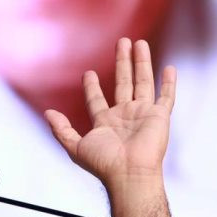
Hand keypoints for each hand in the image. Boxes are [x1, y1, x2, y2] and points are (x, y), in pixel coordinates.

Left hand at [44, 38, 175, 187]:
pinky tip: (169, 68)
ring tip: (139, 44)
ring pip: (143, 82)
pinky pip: (166, 97)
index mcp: (105, 122)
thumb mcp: (75, 147)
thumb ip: (62, 130)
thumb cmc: (104, 164)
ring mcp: (143, 115)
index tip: (88, 72)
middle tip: (122, 42)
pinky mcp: (159, 117)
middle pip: (123, 82)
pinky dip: (169, 83)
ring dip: (141, 63)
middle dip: (122, 62)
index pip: (97, 100)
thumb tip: (47, 113)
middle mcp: (125, 115)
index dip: (92, 87)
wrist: (130, 174)